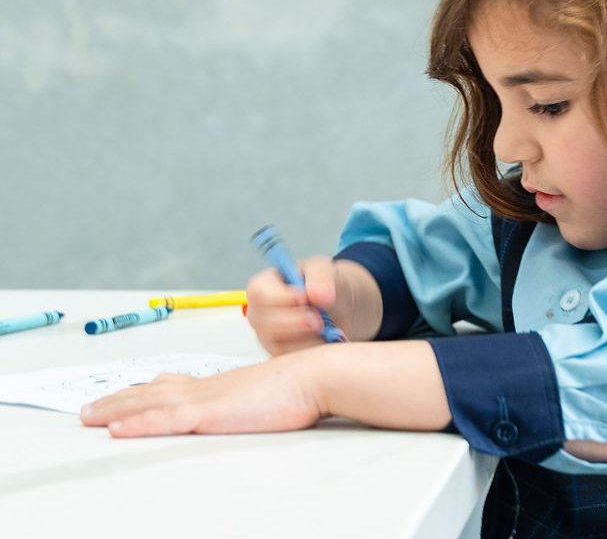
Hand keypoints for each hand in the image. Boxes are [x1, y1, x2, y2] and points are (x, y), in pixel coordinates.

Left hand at [81, 341, 451, 437]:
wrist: (317, 375)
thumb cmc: (305, 386)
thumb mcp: (277, 392)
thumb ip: (260, 397)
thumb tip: (260, 401)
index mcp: (224, 384)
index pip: (177, 384)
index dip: (148, 390)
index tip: (130, 392)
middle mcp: (209, 387)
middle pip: (153, 391)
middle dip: (119, 400)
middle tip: (90, 409)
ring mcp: (207, 398)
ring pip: (149, 404)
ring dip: (115, 411)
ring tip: (87, 418)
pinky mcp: (210, 413)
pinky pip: (164, 419)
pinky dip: (137, 424)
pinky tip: (116, 431)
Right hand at [245, 255, 358, 354]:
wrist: (340, 306)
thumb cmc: (324, 285)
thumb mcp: (324, 269)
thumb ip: (321, 276)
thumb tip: (318, 294)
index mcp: (264, 286)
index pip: (258, 293)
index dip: (281, 298)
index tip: (305, 299)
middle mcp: (261, 313)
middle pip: (263, 323)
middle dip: (294, 323)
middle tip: (319, 320)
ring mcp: (268, 336)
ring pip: (276, 345)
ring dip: (304, 339)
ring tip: (326, 330)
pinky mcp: (280, 355)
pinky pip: (290, 359)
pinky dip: (309, 352)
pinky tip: (323, 342)